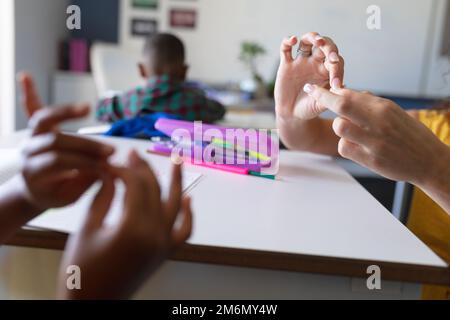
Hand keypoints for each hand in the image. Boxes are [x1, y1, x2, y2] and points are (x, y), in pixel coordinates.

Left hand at [18, 72, 114, 209]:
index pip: (58, 162)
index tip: (107, 164)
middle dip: (85, 145)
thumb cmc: (56, 193)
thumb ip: (88, 180)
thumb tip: (109, 167)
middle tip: (110, 150)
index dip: (83, 162)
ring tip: (86, 108)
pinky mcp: (37, 128)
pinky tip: (25, 76)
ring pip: (44, 119)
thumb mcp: (70, 196)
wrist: (37, 190)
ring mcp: (31, 136)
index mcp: (33, 172)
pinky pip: (32, 107)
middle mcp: (29, 151)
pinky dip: (29, 92)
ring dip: (65, 111)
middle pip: (56, 141)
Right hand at [59, 151, 192, 298]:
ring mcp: (163, 244)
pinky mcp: (165, 253)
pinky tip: (187, 200)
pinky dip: (188, 215)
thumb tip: (108, 172)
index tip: (109, 164)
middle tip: (132, 155)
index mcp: (132, 228)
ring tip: (177, 160)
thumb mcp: (86, 228)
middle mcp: (154, 235)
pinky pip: (184, 231)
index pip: (134, 185)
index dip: (122, 169)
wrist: (91, 303)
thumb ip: (102, 197)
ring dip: (177, 181)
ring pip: (176, 205)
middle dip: (142, 169)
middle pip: (154, 190)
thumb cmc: (81, 271)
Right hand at [275, 32, 344, 119]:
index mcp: (327, 71)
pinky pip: (285, 49)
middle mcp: (315, 63)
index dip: (337, 70)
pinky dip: (288, 41)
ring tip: (317, 40)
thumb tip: (342, 86)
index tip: (335, 84)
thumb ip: (331, 96)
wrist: (292, 114)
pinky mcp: (286, 64)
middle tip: (330, 54)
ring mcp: (301, 62)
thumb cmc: (309, 109)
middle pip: (324, 46)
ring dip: (313, 37)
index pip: (336, 62)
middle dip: (329, 47)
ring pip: (307, 41)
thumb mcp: (322, 105)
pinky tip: (293, 40)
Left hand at [304, 84, 448, 184]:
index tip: (314, 88)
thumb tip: (344, 93)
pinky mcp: (370, 160)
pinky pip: (343, 148)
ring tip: (350, 129)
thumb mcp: (394, 113)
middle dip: (323, 98)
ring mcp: (374, 142)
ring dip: (339, 126)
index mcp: (384, 107)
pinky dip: (345, 145)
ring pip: (339, 127)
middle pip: (342, 106)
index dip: (328, 91)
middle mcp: (379, 122)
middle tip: (312, 94)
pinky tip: (356, 146)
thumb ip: (369, 104)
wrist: (428, 161)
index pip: (350, 94)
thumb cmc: (408, 134)